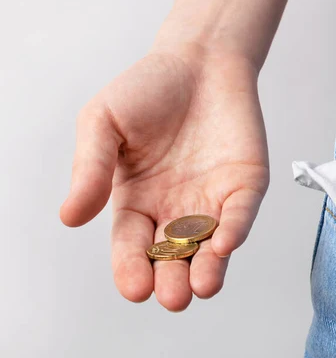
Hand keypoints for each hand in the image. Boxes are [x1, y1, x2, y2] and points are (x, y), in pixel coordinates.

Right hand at [60, 51, 268, 310]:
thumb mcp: (103, 123)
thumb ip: (90, 168)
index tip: (134, 289)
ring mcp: (212, 200)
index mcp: (137, 201)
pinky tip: (224, 244)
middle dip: (172, 280)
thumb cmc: (147, 89)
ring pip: (209, 246)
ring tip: (201, 287)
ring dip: (207, 269)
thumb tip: (70, 218)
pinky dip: (234, 230)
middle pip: (172, 256)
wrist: (199, 60)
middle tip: (172, 297)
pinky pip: (240, 214)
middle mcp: (175, 208)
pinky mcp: (244, 186)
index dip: (131, 268)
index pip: (131, 245)